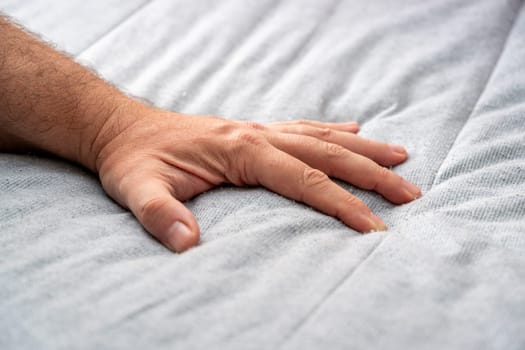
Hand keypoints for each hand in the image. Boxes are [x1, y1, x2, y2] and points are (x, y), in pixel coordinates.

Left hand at [95, 102, 420, 251]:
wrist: (123, 129)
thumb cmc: (135, 161)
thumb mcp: (138, 190)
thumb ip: (160, 215)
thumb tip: (186, 243)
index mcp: (241, 151)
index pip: (304, 179)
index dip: (342, 204)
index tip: (375, 227)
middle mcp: (258, 135)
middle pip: (327, 153)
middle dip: (372, 173)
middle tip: (411, 192)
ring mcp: (258, 130)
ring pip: (324, 136)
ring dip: (364, 148)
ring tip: (400, 156)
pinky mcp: (254, 130)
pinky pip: (304, 127)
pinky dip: (334, 129)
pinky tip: (354, 129)